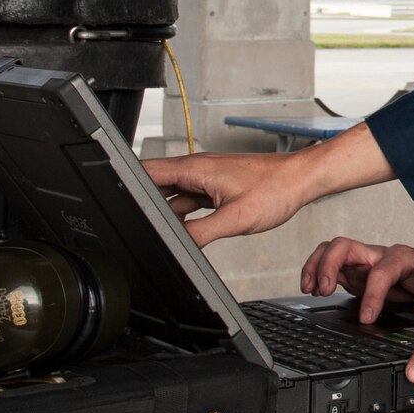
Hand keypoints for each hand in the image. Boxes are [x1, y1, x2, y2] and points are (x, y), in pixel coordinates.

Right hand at [143, 124, 396, 244]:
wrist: (301, 180)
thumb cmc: (276, 189)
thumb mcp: (235, 219)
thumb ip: (201, 232)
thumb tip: (177, 244)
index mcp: (195, 168)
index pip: (147, 171)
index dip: (125, 182)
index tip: (112, 196)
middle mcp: (197, 169)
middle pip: (156, 183)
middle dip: (142, 202)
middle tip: (131, 222)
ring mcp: (206, 178)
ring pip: (173, 194)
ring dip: (164, 211)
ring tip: (155, 230)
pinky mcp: (216, 187)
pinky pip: (189, 199)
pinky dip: (182, 214)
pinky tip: (183, 229)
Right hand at [301, 226, 413, 321]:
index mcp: (402, 258)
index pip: (382, 271)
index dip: (373, 293)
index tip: (367, 318)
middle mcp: (378, 255)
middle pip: (346, 246)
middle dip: (329, 266)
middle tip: (323, 291)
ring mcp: (363, 262)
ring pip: (332, 251)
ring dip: (316, 266)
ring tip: (310, 289)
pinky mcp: (354, 272)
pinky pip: (329, 265)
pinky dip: (315, 273)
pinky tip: (311, 290)